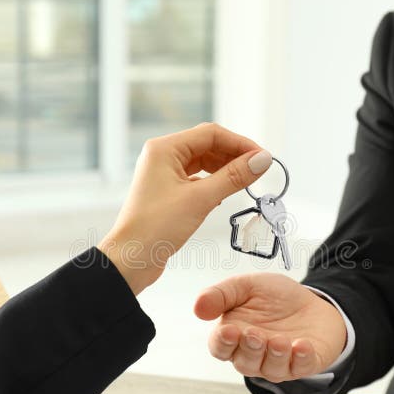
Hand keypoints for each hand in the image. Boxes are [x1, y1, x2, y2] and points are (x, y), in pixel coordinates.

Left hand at [99, 123, 271, 294]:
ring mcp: (163, 174)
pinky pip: (196, 179)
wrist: (130, 259)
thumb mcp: (200, 199)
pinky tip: (225, 193)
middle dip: (234, 155)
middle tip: (258, 169)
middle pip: (207, 145)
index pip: (211, 134)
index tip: (262, 157)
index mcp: (164, 149)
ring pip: (202, 162)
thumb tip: (261, 160)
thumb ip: (233, 177)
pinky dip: (214, 183)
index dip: (240, 143)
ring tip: (245, 181)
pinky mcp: (167, 192)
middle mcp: (162, 157)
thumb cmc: (155, 227)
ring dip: (225, 169)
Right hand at [194, 273, 347, 382]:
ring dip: (274, 356)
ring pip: (271, 370)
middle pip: (244, 363)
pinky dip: (301, 359)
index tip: (228, 330)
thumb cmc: (275, 297)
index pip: (220, 348)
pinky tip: (302, 345)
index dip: (222, 342)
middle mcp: (254, 354)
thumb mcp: (246, 286)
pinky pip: (301, 368)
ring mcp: (279, 362)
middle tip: (255, 334)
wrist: (311, 299)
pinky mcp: (304, 363)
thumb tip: (198, 308)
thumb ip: (221, 295)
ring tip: (279, 340)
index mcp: (234, 336)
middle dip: (249, 350)